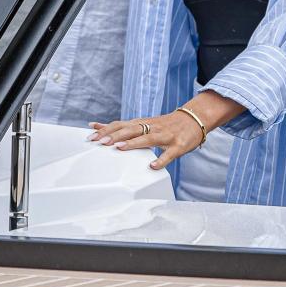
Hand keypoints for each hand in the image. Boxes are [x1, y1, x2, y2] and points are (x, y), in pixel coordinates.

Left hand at [88, 109, 206, 170]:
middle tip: (101, 142)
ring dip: (133, 143)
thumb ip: (121, 127)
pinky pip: (169, 154)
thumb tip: (96, 126)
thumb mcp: (142, 123)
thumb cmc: (164, 124)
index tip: (91, 136)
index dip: (106, 130)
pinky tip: (153, 166)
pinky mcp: (178, 145)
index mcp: (142, 123)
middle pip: (131, 129)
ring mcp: (165, 136)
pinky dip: (161, 160)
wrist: (194, 119)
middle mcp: (151, 127)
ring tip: (120, 148)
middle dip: (115, 135)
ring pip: (147, 138)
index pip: (121, 124)